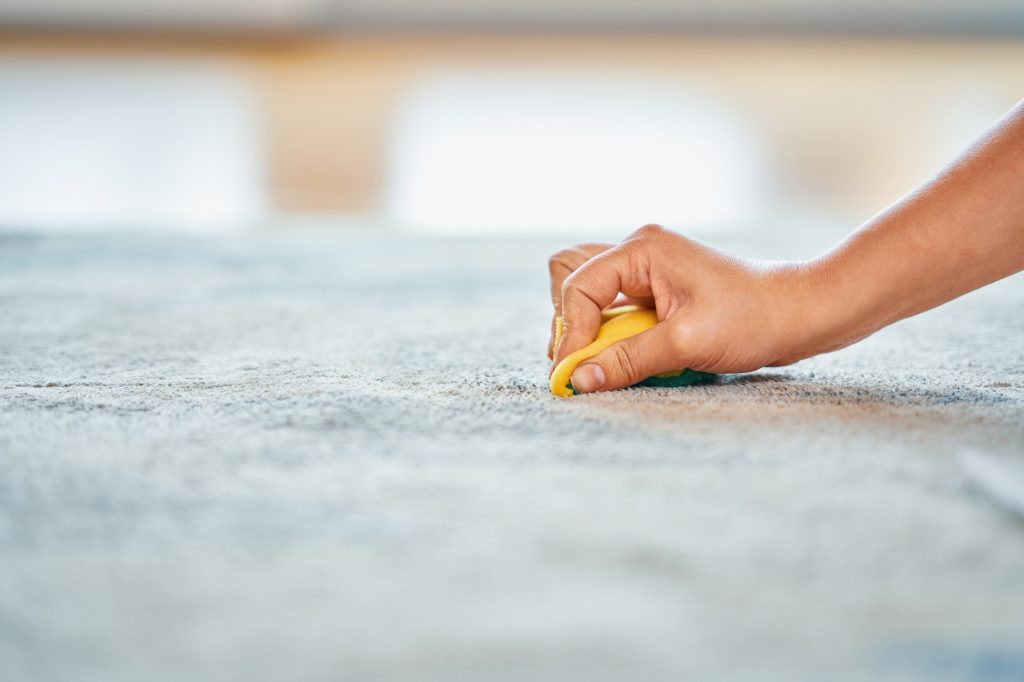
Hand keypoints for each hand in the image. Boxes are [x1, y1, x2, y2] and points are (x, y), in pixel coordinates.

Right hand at [549, 225, 822, 393]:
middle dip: (569, 320)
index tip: (573, 374)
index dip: (571, 334)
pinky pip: (612, 306)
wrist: (800, 313)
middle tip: (580, 360)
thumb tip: (579, 380)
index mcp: (642, 250)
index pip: (578, 288)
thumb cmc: (752, 318)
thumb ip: (627, 360)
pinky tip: (622, 355)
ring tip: (598, 359)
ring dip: (586, 326)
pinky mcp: (656, 290)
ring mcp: (646, 270)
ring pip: (588, 290)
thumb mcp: (686, 344)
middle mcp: (638, 252)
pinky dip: (607, 332)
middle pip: (570, 274)